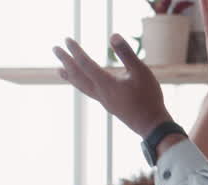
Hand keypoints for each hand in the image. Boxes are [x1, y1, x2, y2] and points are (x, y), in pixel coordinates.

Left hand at [53, 35, 171, 137]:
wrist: (152, 126)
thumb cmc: (149, 98)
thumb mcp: (141, 72)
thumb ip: (127, 54)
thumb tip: (113, 35)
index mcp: (106, 83)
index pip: (85, 64)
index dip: (75, 51)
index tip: (67, 39)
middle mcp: (100, 92)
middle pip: (77, 75)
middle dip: (66, 61)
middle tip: (55, 49)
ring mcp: (104, 100)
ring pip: (81, 86)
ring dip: (69, 76)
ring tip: (59, 70)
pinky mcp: (109, 105)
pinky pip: (89, 92)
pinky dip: (80, 85)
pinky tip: (84, 84)